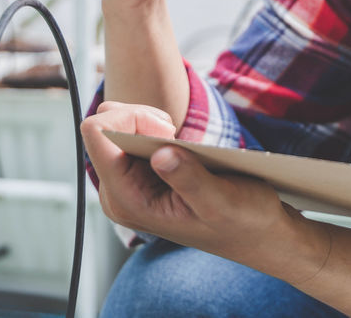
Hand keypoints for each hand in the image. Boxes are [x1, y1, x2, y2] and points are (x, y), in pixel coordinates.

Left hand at [81, 101, 300, 269]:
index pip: (97, 133)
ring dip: (148, 121)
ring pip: (115, 126)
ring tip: (177, 140)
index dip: (132, 118)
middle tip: (174, 133)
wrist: (253, 233)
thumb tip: (160, 154)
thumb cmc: (240, 221)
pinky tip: (178, 144)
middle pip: (103, 125)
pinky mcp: (138, 175)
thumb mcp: (221, 201)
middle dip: (140, 117)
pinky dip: (154, 127)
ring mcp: (126, 184)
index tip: (167, 129)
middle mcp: (118, 193)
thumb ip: (189, 179)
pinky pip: (129, 133)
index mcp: (127, 201)